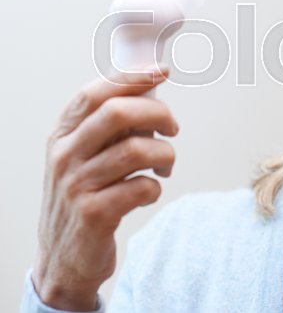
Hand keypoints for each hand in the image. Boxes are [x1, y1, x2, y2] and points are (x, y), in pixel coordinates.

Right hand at [32, 66, 179, 310]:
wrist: (63, 258)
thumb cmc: (84, 197)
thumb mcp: (83, 157)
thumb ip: (107, 126)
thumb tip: (151, 88)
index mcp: (62, 136)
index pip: (94, 93)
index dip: (131, 77)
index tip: (161, 72)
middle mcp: (64, 157)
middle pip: (117, 113)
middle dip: (158, 114)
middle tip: (173, 128)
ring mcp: (76, 186)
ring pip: (136, 150)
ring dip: (164, 154)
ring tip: (165, 165)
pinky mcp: (94, 214)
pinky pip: (142, 187)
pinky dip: (156, 186)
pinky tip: (149, 191)